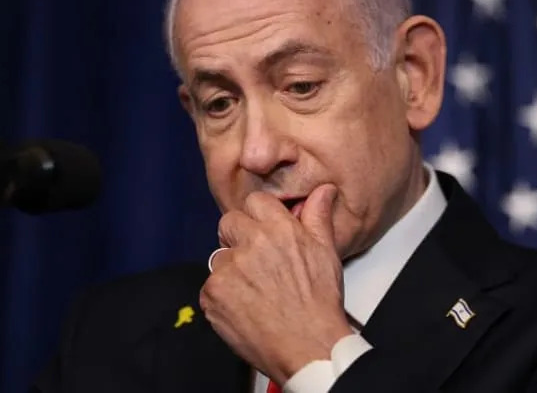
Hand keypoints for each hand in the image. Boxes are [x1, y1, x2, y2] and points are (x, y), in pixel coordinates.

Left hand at [200, 184, 352, 383]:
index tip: (263, 232)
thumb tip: (323, 190)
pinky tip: (244, 308)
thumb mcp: (326, 252)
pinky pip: (210, 286)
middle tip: (256, 264)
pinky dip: (222, 296)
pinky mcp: (213, 293)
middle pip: (229, 223)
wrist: (308, 346)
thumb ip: (318, 216)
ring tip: (255, 292)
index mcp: (279, 228)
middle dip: (238, 238)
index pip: (254, 202)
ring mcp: (229, 268)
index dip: (258, 217)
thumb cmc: (319, 303)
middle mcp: (251, 243)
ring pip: (219, 257)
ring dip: (231, 270)